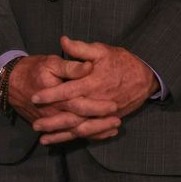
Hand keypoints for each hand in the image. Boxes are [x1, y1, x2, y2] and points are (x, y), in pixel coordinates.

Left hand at [27, 37, 156, 143]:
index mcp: (93, 83)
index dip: (51, 94)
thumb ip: (81, 49)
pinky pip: (93, 132)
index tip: (34, 97)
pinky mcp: (110, 120)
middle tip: (35, 125)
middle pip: (73, 115)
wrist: (146, 77)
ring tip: (43, 139)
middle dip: (53, 121)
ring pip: (81, 128)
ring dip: (62, 134)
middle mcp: (98, 101)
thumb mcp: (101, 51)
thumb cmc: (121, 62)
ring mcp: (105, 114)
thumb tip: (63, 41)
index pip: (68, 91)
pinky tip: (64, 140)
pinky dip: (78, 138)